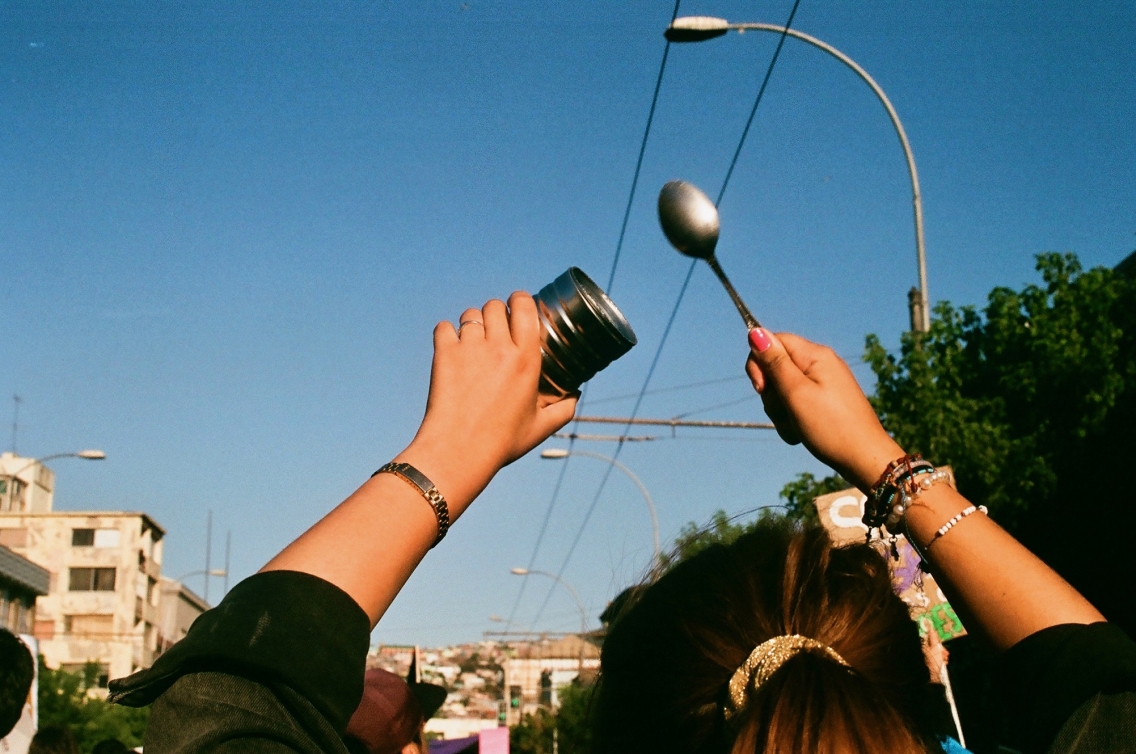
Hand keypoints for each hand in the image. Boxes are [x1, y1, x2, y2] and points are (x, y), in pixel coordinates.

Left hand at [399, 292, 576, 507]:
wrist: (459, 451)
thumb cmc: (501, 442)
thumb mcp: (540, 428)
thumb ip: (563, 410)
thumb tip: (575, 396)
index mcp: (526, 360)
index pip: (524, 307)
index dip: (520, 300)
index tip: (519, 305)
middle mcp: (499, 348)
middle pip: (495, 306)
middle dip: (496, 312)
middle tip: (495, 327)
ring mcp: (470, 349)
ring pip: (470, 315)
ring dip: (473, 323)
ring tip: (473, 339)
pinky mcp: (444, 355)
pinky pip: (444, 327)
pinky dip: (447, 333)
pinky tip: (451, 346)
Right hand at [745, 328, 902, 490]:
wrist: (863, 459)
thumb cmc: (830, 427)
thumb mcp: (796, 393)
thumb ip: (774, 363)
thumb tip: (755, 331)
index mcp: (815, 356)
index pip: (773, 341)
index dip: (759, 362)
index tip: (761, 388)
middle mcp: (820, 364)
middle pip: (776, 367)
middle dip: (771, 393)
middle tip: (786, 411)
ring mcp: (823, 384)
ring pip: (783, 390)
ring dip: (781, 411)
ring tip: (796, 427)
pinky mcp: (825, 401)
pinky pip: (796, 404)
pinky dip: (792, 419)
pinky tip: (801, 434)